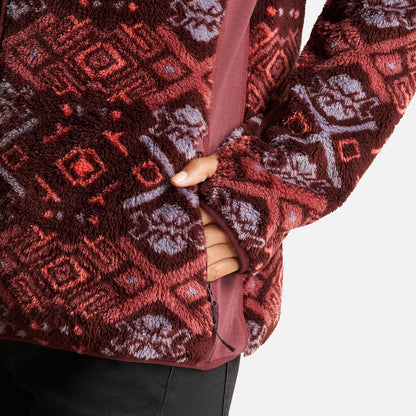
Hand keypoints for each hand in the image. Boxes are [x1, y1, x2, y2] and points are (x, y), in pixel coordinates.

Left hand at [170, 154, 239, 281]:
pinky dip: (208, 273)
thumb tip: (175, 181)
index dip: (178, 222)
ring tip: (170, 267)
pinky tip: (195, 274)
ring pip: (209, 257)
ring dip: (192, 262)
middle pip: (200, 240)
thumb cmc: (246, 172)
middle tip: (158, 252)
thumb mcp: (221, 163)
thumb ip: (198, 169)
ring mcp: (240, 242)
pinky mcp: (250, 254)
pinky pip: (224, 268)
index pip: (194, 217)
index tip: (161, 226)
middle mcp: (231, 226)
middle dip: (181, 244)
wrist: (281, 185)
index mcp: (222, 203)